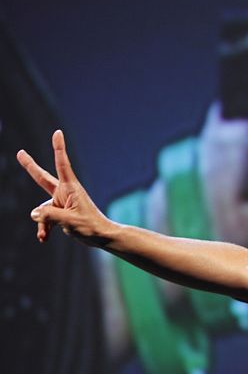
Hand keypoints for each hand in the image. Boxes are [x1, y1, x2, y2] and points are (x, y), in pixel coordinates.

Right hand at [16, 130, 109, 245]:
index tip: (58, 133)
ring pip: (42, 210)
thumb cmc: (90, 226)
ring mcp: (62, 203)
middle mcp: (65, 193)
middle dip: (30, 167)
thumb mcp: (68, 221)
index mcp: (70, 188)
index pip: (62, 164)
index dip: (59, 148)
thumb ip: (49, 216)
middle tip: (20, 153)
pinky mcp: (61, 213)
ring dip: (42, 223)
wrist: (102, 236)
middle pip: (43, 179)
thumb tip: (33, 213)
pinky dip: (44, 229)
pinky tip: (44, 239)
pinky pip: (46, 219)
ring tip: (44, 236)